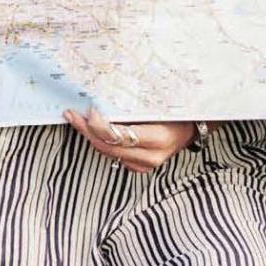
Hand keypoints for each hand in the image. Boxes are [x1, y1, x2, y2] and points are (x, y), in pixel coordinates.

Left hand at [64, 109, 195, 174]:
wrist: (192, 128)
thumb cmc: (178, 112)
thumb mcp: (159, 104)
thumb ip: (134, 106)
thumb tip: (105, 98)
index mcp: (158, 139)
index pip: (119, 136)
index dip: (99, 124)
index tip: (90, 110)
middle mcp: (150, 156)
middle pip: (108, 146)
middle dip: (87, 130)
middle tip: (73, 115)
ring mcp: (143, 165)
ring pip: (107, 152)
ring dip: (90, 136)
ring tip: (78, 120)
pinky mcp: (138, 167)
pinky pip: (113, 155)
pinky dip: (101, 142)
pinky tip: (93, 130)